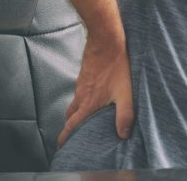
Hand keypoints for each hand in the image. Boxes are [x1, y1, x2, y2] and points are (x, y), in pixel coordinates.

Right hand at [57, 32, 133, 147]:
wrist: (106, 41)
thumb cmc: (117, 66)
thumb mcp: (125, 93)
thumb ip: (125, 115)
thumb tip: (123, 134)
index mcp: (88, 103)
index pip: (72, 125)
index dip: (65, 137)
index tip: (61, 145)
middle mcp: (81, 95)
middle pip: (70, 115)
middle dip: (70, 126)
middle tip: (73, 134)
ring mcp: (81, 84)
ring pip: (74, 102)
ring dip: (76, 112)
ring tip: (84, 117)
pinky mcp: (85, 75)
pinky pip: (79, 91)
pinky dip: (82, 98)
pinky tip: (94, 95)